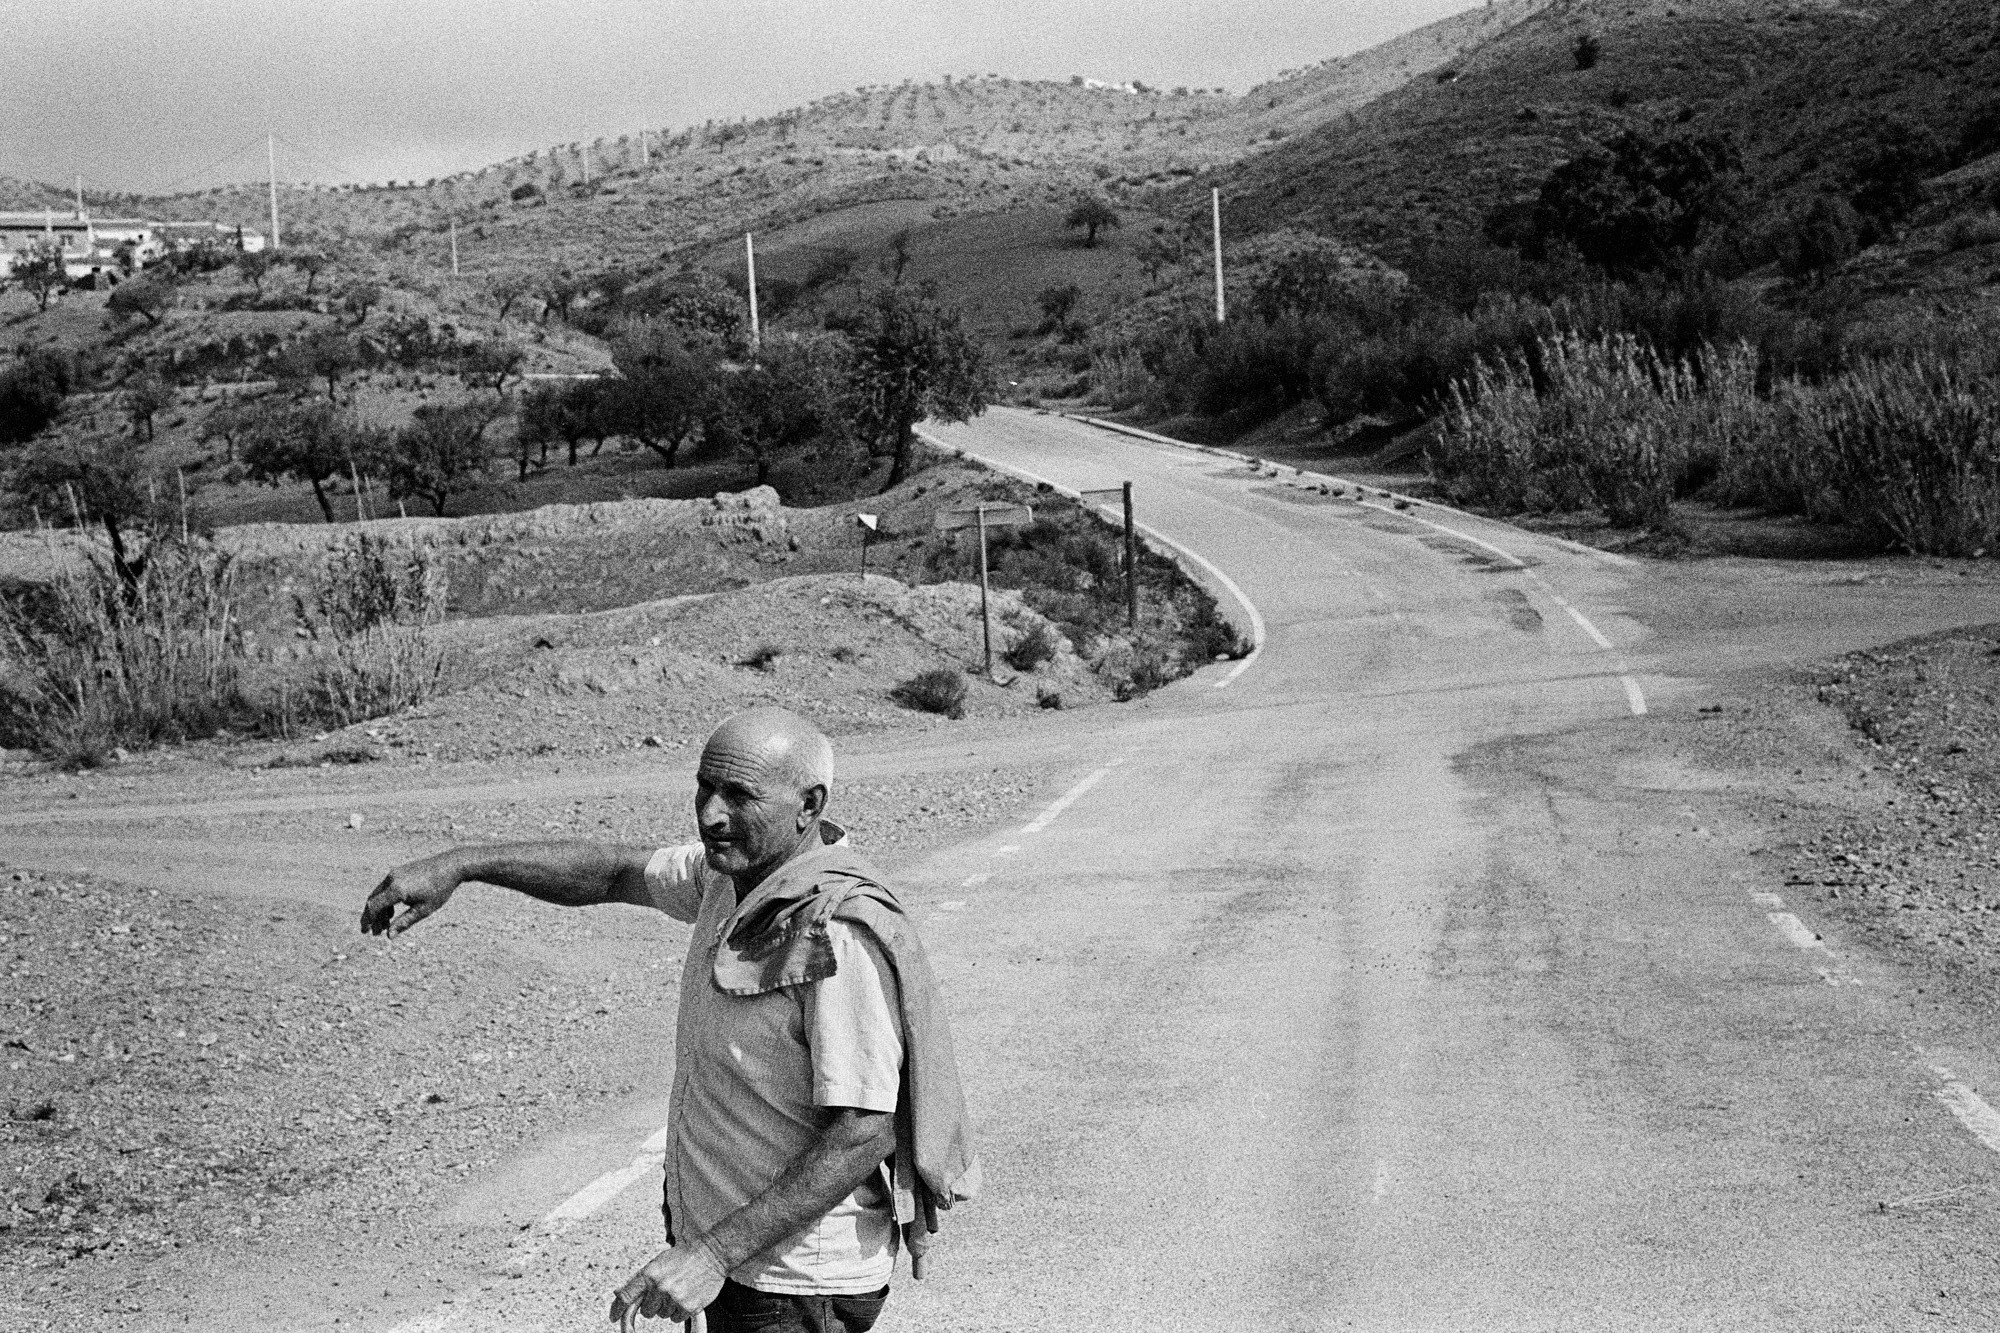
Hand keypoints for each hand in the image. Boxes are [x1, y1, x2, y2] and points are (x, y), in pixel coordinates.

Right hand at [359, 855, 459, 936]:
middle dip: (372, 917)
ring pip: (379, 894)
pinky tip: (391, 912)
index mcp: (397, 889)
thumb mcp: (424, 909)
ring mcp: (395, 873)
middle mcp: (392, 879)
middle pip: (373, 900)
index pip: (374, 906)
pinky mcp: (399, 871)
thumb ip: (405, 922)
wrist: (451, 865)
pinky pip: (386, 888)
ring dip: (379, 910)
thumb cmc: (440, 889)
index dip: (369, 920)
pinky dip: (385, 901)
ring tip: (385, 925)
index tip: (368, 933)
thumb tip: (389, 936)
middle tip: (375, 933)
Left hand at [609, 1239, 728, 1326]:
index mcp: (650, 1274)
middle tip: (665, 1291)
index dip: (617, 1309)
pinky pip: (676, 1318)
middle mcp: (660, 1287)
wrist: (712, 1255)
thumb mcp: (659, 1262)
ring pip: (662, 1315)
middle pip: (647, 1312)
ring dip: (668, 1306)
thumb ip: (641, 1279)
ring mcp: (674, 1298)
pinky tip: (687, 1295)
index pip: (627, 1296)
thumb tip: (621, 1293)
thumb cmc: (685, 1256)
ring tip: (679, 1289)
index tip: (613, 1317)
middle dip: (654, 1304)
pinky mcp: (688, 1307)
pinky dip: (680, 1311)